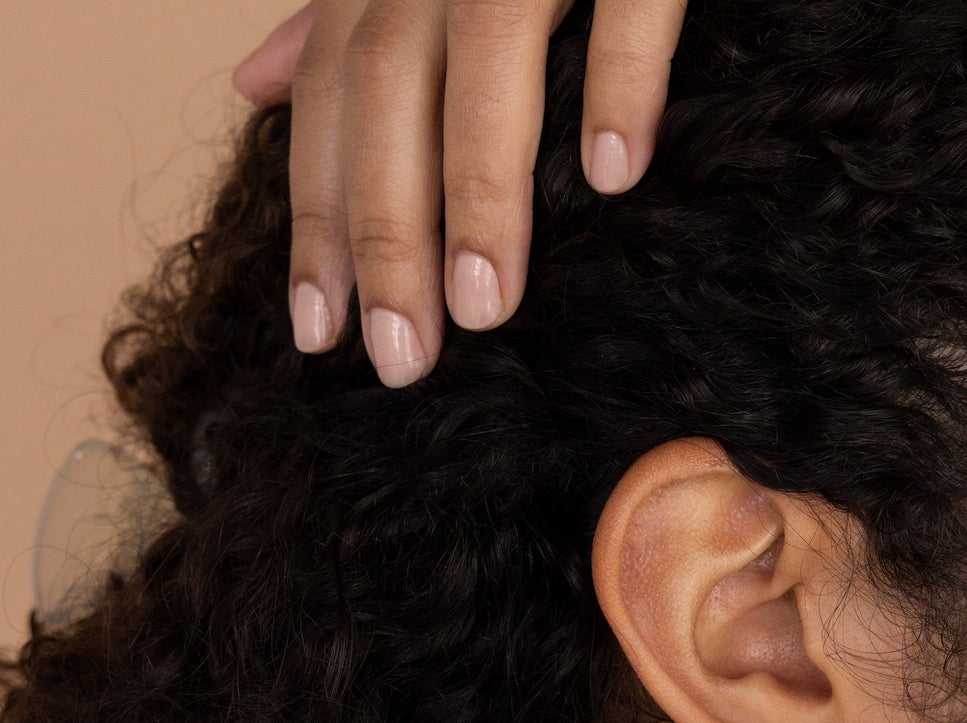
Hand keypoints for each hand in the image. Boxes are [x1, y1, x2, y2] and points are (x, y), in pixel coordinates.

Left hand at [230, 0, 686, 382]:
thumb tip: (254, 83)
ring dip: (481, 187)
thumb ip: (338, 15)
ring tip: (484, 306)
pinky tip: (617, 174)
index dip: (314, 214)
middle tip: (400, 357)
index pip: (329, 100)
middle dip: (383, 233)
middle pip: (387, 96)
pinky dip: (619, 79)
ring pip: (485, 58)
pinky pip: (627, 2)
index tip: (316, 330)